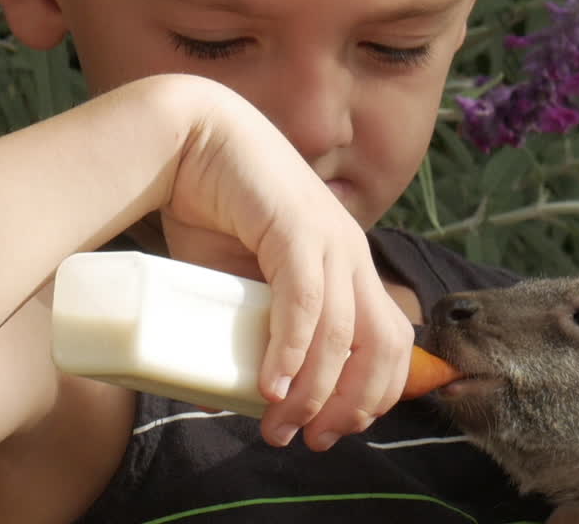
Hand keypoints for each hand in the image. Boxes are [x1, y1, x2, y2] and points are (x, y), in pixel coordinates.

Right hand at [159, 77, 412, 449]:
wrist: (188, 139)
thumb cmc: (212, 207)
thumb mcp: (238, 282)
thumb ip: (246, 329)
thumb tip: (233, 399)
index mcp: (347, 265)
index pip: (390, 340)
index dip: (371, 393)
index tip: (332, 431)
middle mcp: (351, 253)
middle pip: (384, 344)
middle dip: (353, 403)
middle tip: (313, 439)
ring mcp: (330, 238)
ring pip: (343, 331)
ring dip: (313, 389)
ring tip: (280, 425)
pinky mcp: (296, 227)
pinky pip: (305, 301)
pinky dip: (291, 350)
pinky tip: (273, 385)